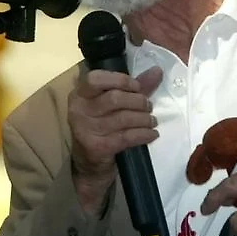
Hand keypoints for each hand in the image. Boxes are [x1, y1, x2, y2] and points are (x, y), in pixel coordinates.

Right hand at [69, 66, 162, 214]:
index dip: (121, 80)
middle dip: (138, 101)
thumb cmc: (103, 126)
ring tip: (152, 121)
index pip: (96, 78)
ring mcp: (86, 129)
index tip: (137, 87)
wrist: (89, 164)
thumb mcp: (113, 104)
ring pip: (123, 118)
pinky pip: (126, 137)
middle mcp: (79, 110)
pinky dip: (143, 134)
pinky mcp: (97, 147)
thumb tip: (157, 71)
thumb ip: (134, 87)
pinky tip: (152, 134)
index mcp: (80, 94)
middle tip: (148, 106)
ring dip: (144, 119)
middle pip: (115, 98)